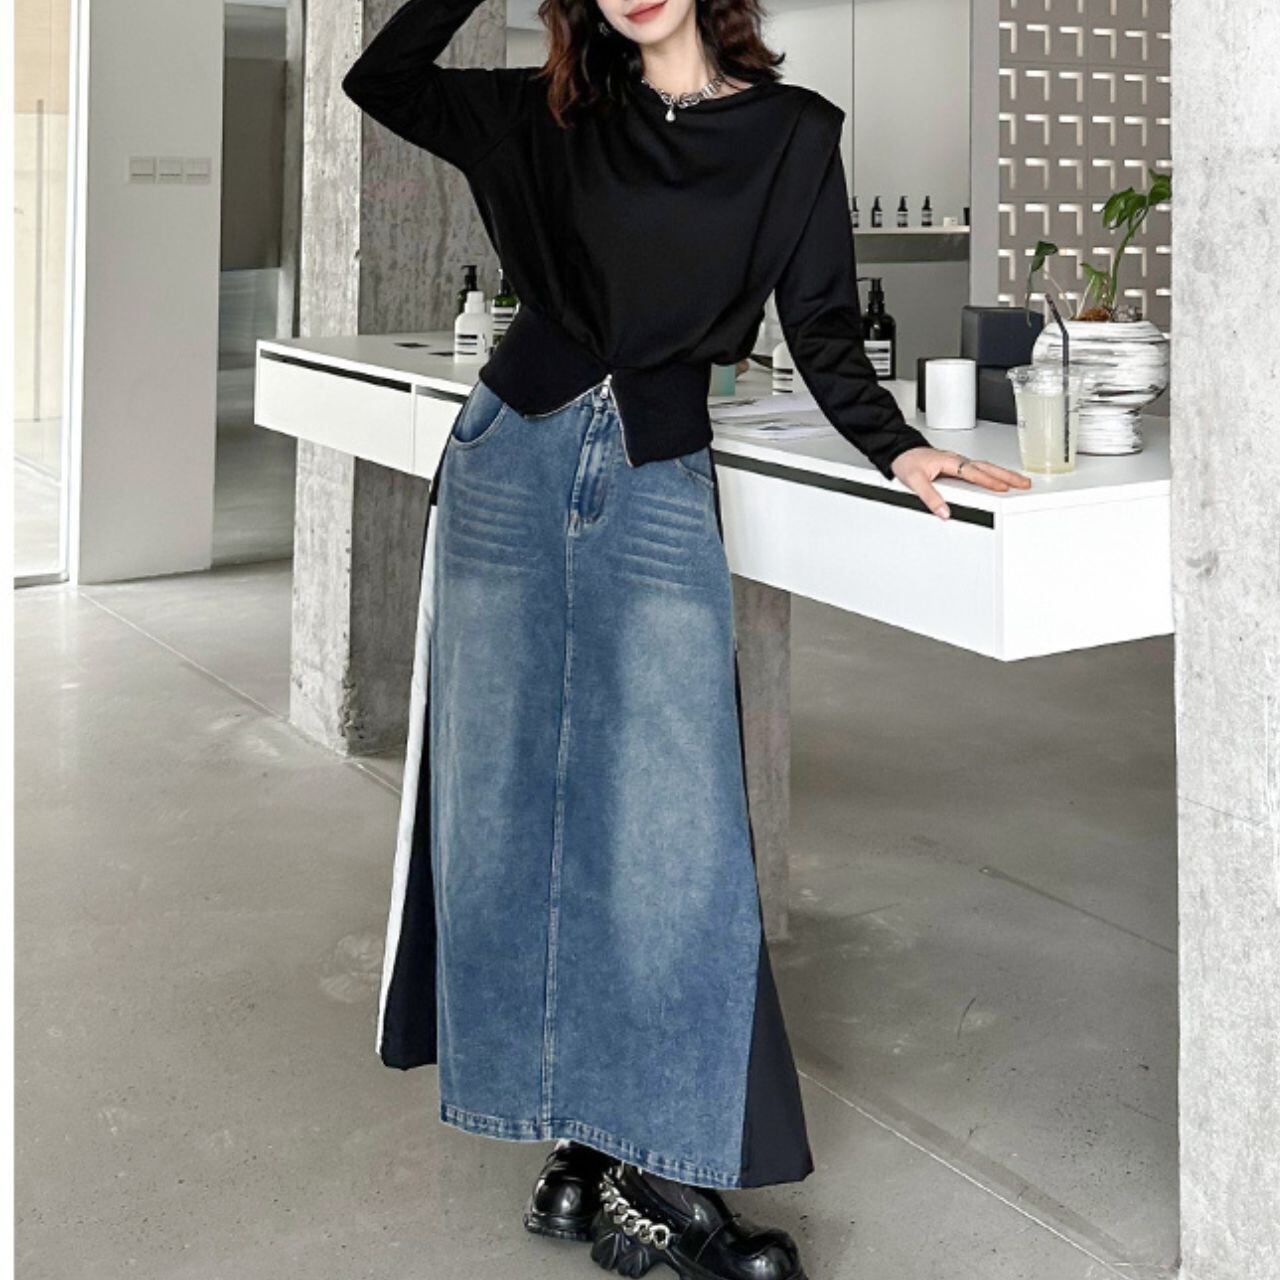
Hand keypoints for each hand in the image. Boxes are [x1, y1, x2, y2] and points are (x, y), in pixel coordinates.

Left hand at [890, 446, 1031, 519]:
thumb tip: (944, 512)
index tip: (1003, 488)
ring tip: (1019, 482)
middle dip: (1007, 476)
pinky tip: (999, 479)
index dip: (988, 481)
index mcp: (950, 461)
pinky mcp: (957, 465)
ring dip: (1003, 474)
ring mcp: (959, 462)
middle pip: (987, 467)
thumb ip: (929, 497)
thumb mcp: (914, 480)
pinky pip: (979, 469)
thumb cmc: (907, 462)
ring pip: (986, 467)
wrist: (899, 452)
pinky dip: (993, 473)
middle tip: (1024, 483)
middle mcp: (957, 460)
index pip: (973, 473)